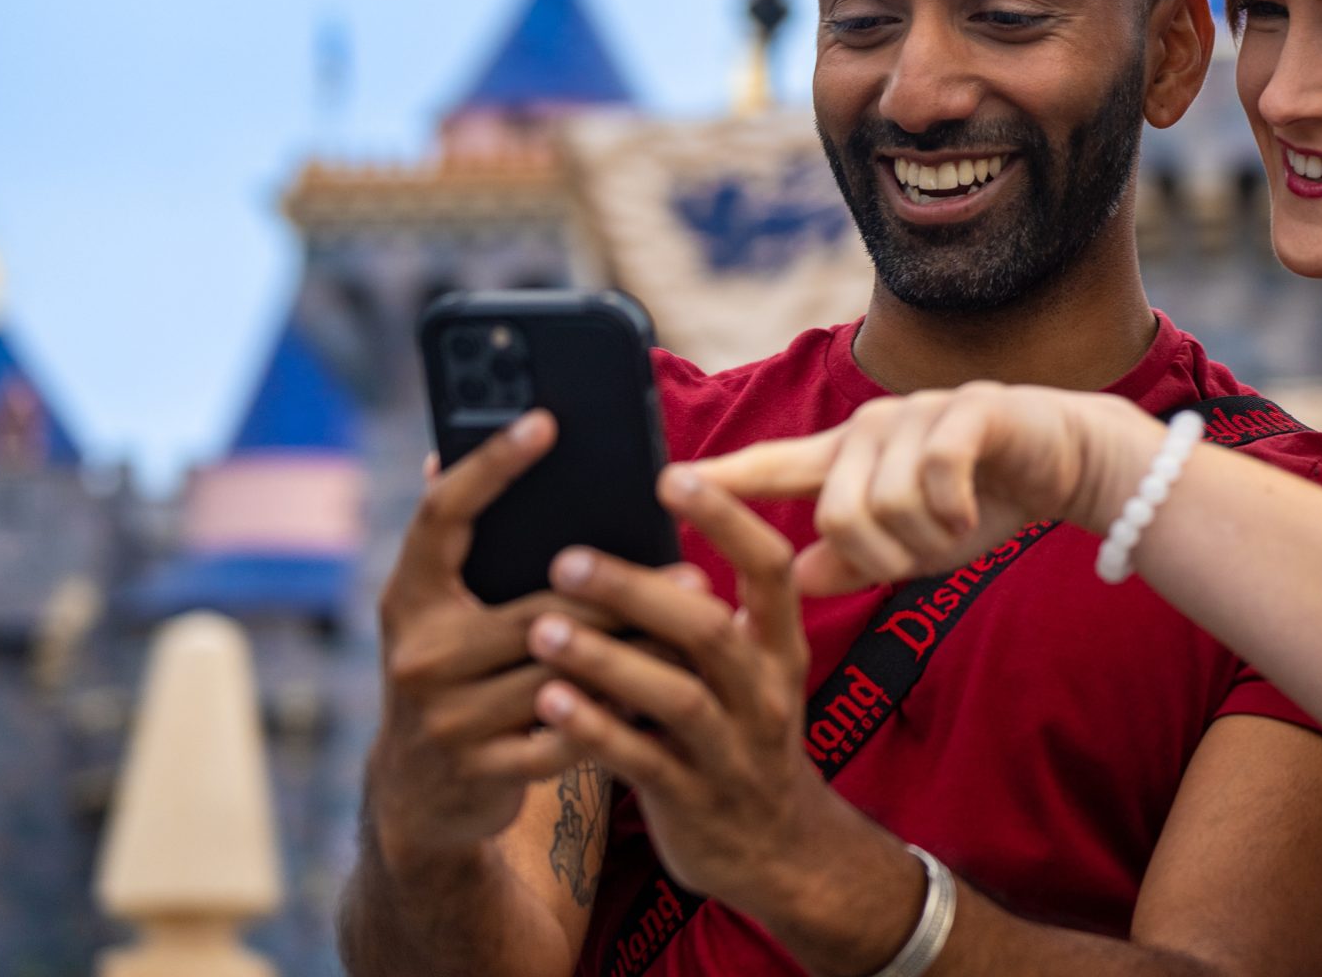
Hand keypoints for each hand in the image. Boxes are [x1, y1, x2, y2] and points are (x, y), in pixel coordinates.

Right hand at [367, 413, 656, 868]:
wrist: (420, 795)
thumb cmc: (457, 675)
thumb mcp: (445, 614)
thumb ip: (462, 549)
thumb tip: (455, 445)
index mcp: (409, 598)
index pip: (442, 516)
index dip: (490, 466)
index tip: (546, 420)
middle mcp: (418, 654)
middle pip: (540, 608)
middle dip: (622, 592)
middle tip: (691, 572)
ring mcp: (447, 718)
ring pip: (567, 672)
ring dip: (639, 653)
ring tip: (697, 630)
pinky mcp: (483, 769)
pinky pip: (572, 735)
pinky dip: (623, 714)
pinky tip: (670, 692)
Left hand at [524, 468, 849, 923]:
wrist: (773, 847)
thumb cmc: (736, 733)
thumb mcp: (744, 670)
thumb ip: (699, 615)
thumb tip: (630, 538)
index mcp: (780, 645)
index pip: (769, 567)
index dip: (726, 518)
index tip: (670, 475)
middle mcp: (765, 691)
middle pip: (708, 628)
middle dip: (635, 591)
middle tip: (564, 559)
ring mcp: (732, 749)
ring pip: (674, 696)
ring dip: (605, 659)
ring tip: (541, 629)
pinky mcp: (693, 800)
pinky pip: (641, 760)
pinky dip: (595, 728)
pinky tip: (548, 701)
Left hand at [685, 382, 1156, 596]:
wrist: (1067, 458)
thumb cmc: (980, 499)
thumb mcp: (912, 543)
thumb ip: (852, 560)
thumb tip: (792, 581)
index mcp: (847, 457)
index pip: (770, 467)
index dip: (721, 481)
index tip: (661, 485)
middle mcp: (871, 427)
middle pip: (837, 513)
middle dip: (882, 558)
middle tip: (919, 557)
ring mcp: (919, 415)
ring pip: (888, 503)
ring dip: (925, 538)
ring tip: (953, 529)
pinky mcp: (968, 412)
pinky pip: (937, 476)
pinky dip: (955, 509)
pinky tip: (973, 512)